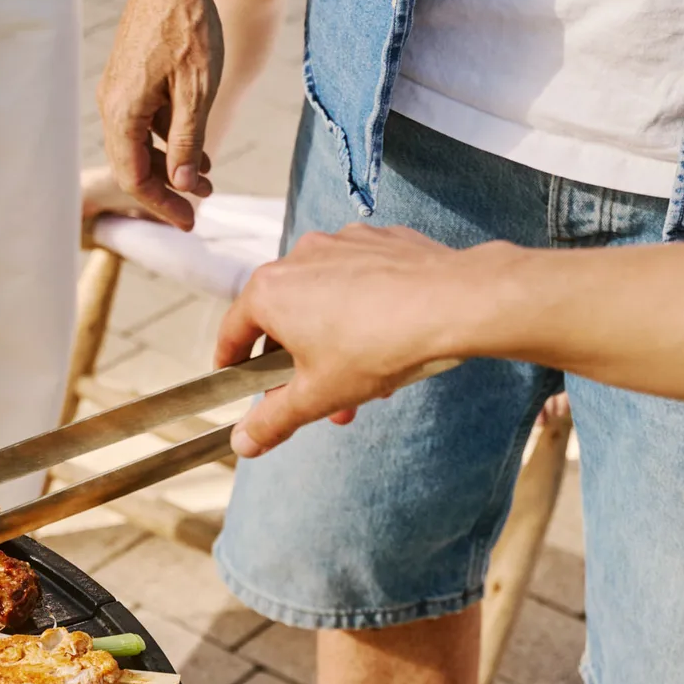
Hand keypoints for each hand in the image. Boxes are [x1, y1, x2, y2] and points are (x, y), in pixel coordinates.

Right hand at [95, 0, 223, 228]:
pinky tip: (196, 140)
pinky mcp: (131, 75)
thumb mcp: (197, 92)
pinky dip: (168, 137)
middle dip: (167, 189)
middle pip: (133, 164)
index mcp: (122, 112)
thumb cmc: (187, 27)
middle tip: (200, 206)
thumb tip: (180, 186)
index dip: (162, 206)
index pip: (135, 177)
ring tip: (206, 174)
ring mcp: (120, 88)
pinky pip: (144, 119)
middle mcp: (113, 103)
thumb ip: (186, 143)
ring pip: (138, 142)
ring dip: (170, 162)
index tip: (190, 223)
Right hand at [216, 224, 469, 450]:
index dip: (232, 363)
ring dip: (336, 343)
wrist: (450, 304)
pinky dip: (366, 310)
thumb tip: (243, 443)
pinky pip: (361, 280)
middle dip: (301, 366)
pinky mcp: (379, 240)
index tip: (236, 380)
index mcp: (270, 291)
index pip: (234, 331)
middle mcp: (300, 257)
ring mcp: (342, 243)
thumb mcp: (317, 396)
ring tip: (367, 382)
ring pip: (326, 301)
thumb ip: (273, 420)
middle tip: (318, 400)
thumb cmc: (377, 346)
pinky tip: (389, 338)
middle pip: (285, 319)